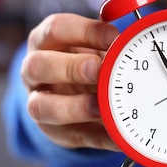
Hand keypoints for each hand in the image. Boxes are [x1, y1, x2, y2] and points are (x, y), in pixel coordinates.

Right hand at [21, 13, 119, 149]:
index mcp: (45, 41)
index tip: (113, 36)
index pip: (56, 29)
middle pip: (37, 65)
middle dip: (69, 67)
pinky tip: (118, 135)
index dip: (84, 31)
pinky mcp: (56, 132)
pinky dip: (99, 137)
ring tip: (100, 107)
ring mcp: (39, 103)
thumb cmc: (85, 62)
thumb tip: (131, 41)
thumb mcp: (94, 47)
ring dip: (74, 107)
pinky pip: (74, 136)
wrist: (71, 96)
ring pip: (40, 107)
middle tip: (98, 69)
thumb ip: (109, 44)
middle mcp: (34, 71)